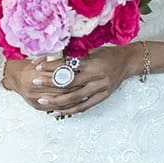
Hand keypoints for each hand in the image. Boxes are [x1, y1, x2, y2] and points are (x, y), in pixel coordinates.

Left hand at [2, 47, 136, 115]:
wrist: (128, 62)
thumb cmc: (107, 54)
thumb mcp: (92, 51)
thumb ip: (76, 57)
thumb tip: (53, 58)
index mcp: (92, 62)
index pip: (67, 65)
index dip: (51, 66)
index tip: (37, 66)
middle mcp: (96, 76)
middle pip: (68, 83)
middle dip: (50, 83)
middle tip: (35, 83)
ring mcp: (100, 88)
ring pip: (74, 97)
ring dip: (56, 100)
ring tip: (42, 101)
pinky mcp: (102, 97)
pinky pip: (83, 106)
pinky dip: (69, 110)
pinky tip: (57, 111)